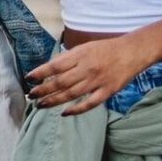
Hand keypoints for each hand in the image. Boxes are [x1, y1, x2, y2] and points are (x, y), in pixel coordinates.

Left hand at [26, 37, 151, 115]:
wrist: (133, 51)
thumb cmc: (105, 49)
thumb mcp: (84, 48)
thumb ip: (68, 59)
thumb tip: (48, 70)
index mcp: (80, 55)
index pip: (55, 66)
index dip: (40, 73)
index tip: (28, 79)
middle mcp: (87, 68)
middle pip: (60, 82)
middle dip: (42, 90)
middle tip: (30, 95)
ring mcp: (98, 81)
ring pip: (71, 94)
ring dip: (53, 101)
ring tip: (40, 105)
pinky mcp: (108, 91)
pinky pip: (90, 103)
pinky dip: (76, 110)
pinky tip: (64, 113)